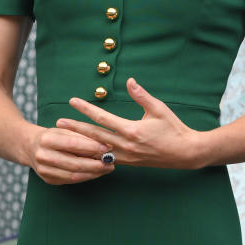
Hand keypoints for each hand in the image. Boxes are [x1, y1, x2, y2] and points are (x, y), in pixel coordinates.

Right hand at [25, 126, 112, 185]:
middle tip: (111, 162)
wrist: (31, 146)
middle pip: (74, 163)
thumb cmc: (54, 135)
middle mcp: (43, 156)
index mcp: (47, 139)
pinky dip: (86, 177)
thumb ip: (84, 136)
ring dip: (93, 173)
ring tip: (107, 168)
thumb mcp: (66, 129)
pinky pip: (70, 180)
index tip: (108, 147)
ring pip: (73, 175)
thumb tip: (106, 145)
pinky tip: (97, 173)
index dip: (91, 146)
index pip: (73, 143)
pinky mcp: (48, 180)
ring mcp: (43, 170)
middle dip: (96, 164)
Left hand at [58, 78, 203, 168]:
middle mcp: (125, 145)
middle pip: (93, 136)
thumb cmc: (174, 128)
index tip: (73, 101)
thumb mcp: (159, 109)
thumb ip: (142, 96)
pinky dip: (92, 156)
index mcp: (131, 130)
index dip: (86, 109)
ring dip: (80, 144)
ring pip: (96, 151)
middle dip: (75, 128)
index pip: (102, 118)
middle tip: (58, 123)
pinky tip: (83, 154)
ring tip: (65, 140)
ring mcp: (125, 157)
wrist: (185, 153)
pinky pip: (105, 161)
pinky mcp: (128, 163)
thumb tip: (130, 81)